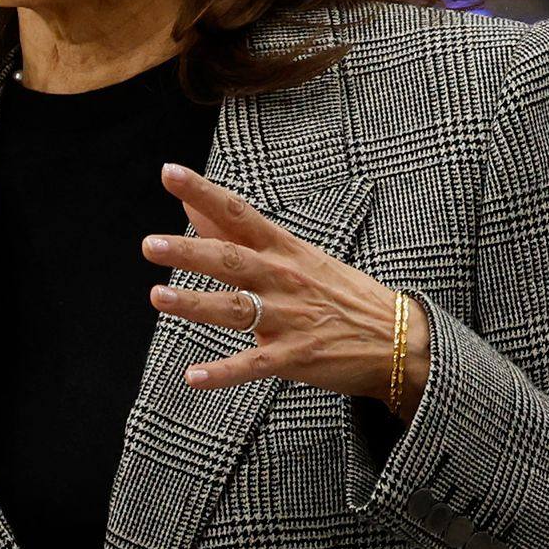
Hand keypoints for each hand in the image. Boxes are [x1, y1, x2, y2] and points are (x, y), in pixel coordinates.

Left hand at [144, 165, 416, 409]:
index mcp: (284, 250)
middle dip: (189, 252)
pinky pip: (252, 365)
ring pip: (235, 309)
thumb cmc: (339, 292)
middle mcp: (283, 279)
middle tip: (150, 244)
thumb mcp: (296, 255)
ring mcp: (290, 318)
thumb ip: (239, 235)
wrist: (399, 339)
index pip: (238, 214)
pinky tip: (193, 376)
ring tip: (157, 297)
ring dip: (195, 304)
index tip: (169, 173)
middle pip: (230, 260)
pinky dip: (223, 373)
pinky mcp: (295, 357)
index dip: (203, 191)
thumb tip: (191, 207)